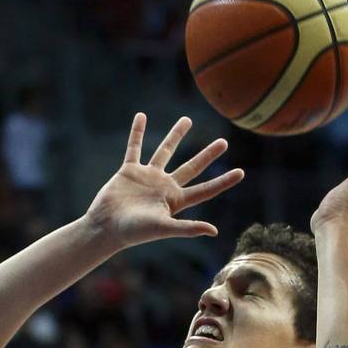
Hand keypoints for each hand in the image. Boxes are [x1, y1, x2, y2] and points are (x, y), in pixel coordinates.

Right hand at [86, 114, 244, 245]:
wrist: (106, 227)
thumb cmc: (135, 232)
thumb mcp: (164, 228)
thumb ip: (188, 228)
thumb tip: (215, 231)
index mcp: (177, 201)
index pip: (206, 189)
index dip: (223, 181)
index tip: (241, 172)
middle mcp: (165, 187)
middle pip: (192, 167)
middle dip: (208, 155)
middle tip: (223, 142)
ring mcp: (148, 177)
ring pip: (165, 151)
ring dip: (176, 135)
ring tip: (187, 120)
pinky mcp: (129, 171)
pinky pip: (134, 147)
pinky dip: (137, 132)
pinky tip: (141, 116)